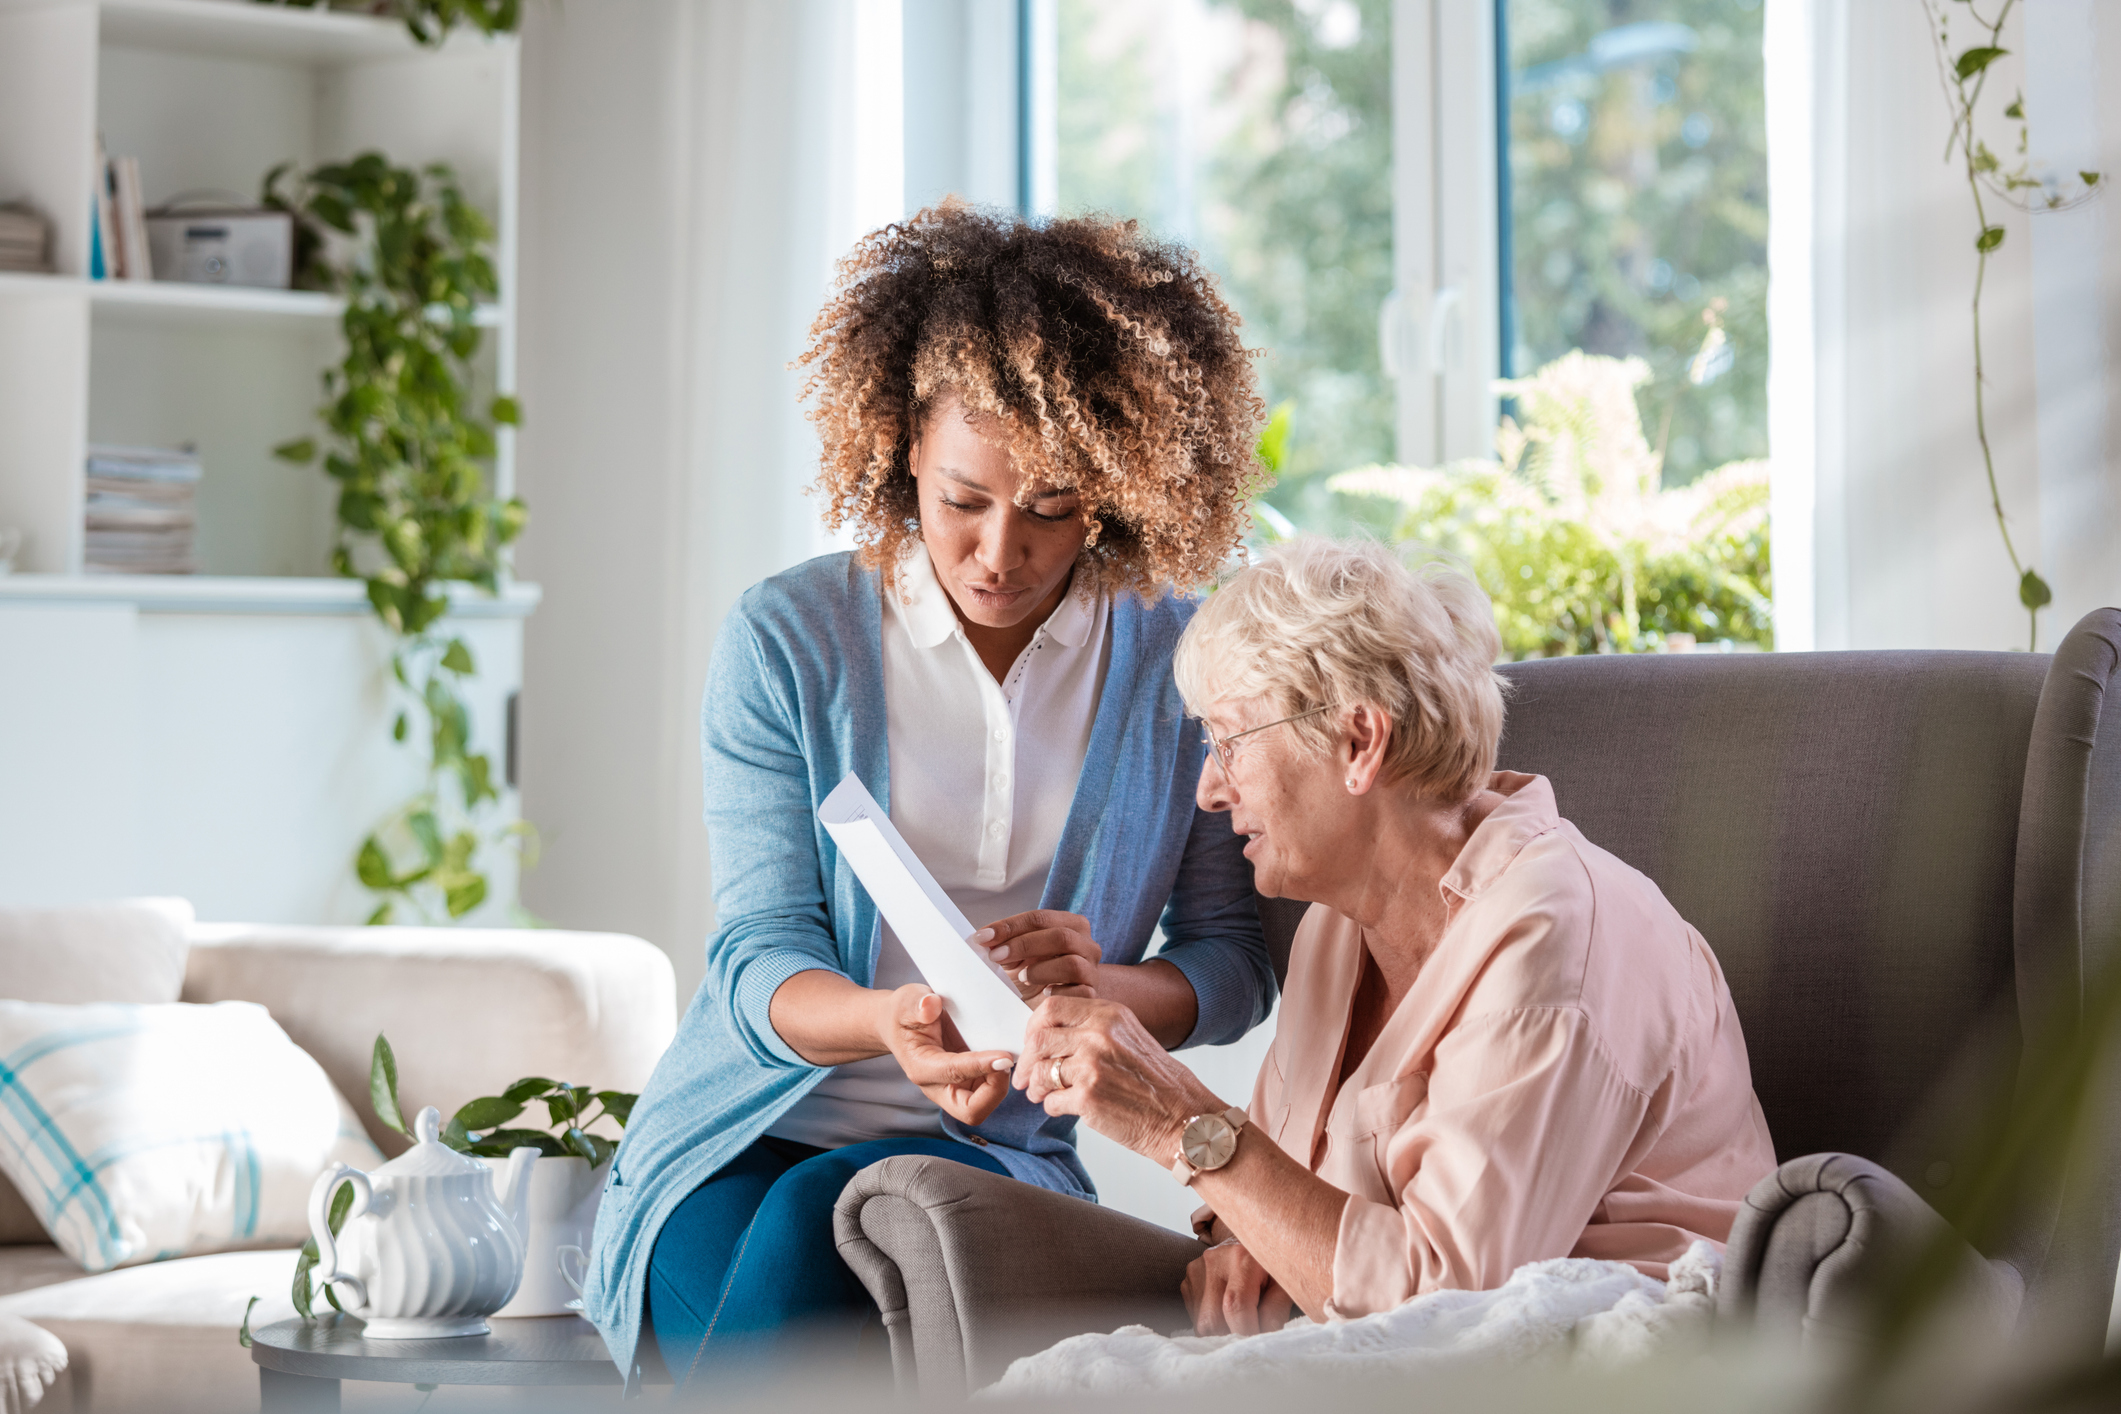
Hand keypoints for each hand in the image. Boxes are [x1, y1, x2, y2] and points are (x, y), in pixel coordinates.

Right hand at [877, 985, 1012, 1124]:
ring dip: (1000, 1084)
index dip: (981, 1066)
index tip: (1005, 1056)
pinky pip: (987, 1090)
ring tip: (1008, 1055)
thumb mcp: (907, 1001)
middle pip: (971, 1110)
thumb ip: (917, 1004)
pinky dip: (1000, 1077)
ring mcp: (952, 1087)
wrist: (898, 1024)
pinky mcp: (965, 1082)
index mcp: (921, 1068)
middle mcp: (938, 1085)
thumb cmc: (903, 1014)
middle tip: (1006, 1061)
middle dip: (995, 1091)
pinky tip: (1004, 1054)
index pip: (954, 1073)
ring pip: (984, 1103)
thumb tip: (930, 1005)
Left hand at [971, 910, 1101, 1000]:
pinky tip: (1044, 995)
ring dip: (1040, 970)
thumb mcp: (1014, 956)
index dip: (1010, 926)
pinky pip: (1078, 993)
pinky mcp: (1091, 997)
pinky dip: (1057, 993)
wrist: (1045, 1008)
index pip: (1040, 918)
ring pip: (1071, 964)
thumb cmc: (1030, 976)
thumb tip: (982, 939)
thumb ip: (1002, 943)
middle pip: (1060, 936)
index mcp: (1070, 925)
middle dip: (1023, 945)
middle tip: (995, 957)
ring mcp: (1091, 971)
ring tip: (1021, 978)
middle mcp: (1087, 945)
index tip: (982, 937)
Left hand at [1013, 994, 1221, 1161]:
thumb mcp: (1129, 1038)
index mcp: (1109, 1014)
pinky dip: (1052, 1108)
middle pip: (1039, 1039)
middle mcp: (1098, 1034)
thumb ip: (1093, 1029)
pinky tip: (1064, 1109)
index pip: (1051, 1007)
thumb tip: (1049, 1037)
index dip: (1033, 1027)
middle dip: (1027, 1060)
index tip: (1032, 1044)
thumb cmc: (1159, 1084)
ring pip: (1040, 1071)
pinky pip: (1051, 1101)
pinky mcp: (1088, 1098)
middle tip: (1026, 1077)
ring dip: (1036, 1087)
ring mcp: (1092, 1065)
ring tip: (1043, 1095)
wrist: (1184, 1119)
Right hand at [1182, 1239, 1293, 1336]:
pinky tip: (1227, 1311)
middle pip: (1213, 1319)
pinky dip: (1213, 1323)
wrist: (1252, 1241)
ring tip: (1240, 1318)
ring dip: (1222, 1331)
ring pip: (1201, 1323)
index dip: (1247, 1332)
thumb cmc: (1272, 1267)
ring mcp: (1197, 1268)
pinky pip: (1195, 1317)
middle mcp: (1215, 1259)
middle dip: (1233, 1335)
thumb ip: (1276, 1309)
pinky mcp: (1189, 1278)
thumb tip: (1265, 1336)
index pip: (1236, 1306)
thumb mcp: (1284, 1284)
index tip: (1259, 1341)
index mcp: (1243, 1257)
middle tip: (1251, 1330)